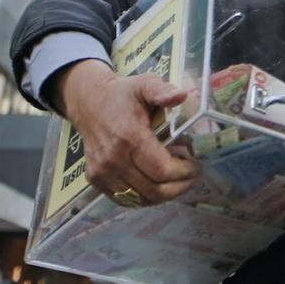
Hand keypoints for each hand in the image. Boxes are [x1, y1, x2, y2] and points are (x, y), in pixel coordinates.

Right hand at [56, 59, 197, 204]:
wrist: (88, 101)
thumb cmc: (122, 94)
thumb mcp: (144, 84)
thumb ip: (163, 90)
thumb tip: (182, 95)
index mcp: (129, 137)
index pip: (162, 170)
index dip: (183, 172)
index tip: (196, 165)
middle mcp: (113, 159)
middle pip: (154, 189)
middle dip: (179, 186)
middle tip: (192, 176)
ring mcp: (102, 172)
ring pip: (140, 199)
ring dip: (164, 195)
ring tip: (178, 182)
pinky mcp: (95, 179)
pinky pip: (124, 199)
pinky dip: (145, 197)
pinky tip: (158, 185)